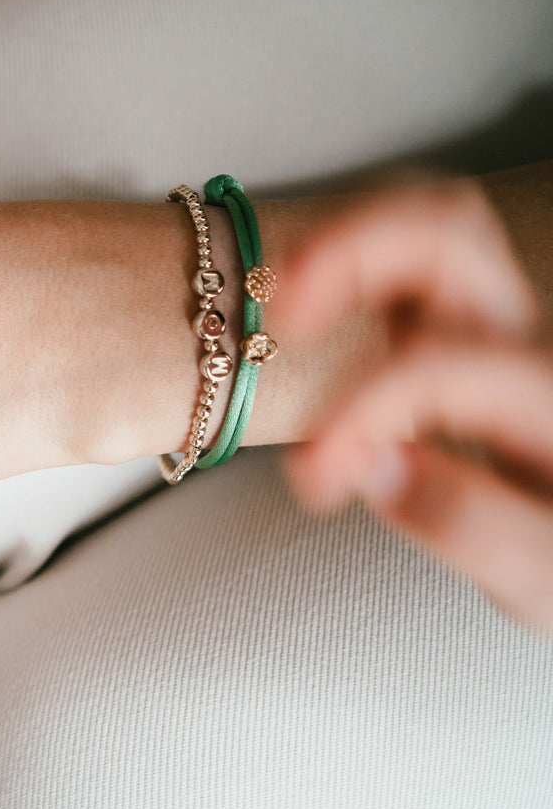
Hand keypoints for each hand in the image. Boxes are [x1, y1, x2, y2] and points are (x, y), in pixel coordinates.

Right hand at [277, 182, 552, 632]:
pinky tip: (305, 310)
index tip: (311, 479)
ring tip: (281, 299)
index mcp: (551, 400)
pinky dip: (348, 266)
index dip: (360, 410)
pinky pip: (408, 261)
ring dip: (345, 245)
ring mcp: (496, 323)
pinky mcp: (462, 326)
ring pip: (429, 228)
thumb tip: (377, 467)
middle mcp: (527, 339)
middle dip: (351, 254)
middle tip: (284, 316)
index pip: (439, 366)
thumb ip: (475, 530)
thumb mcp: (542, 580)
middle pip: (448, 236)